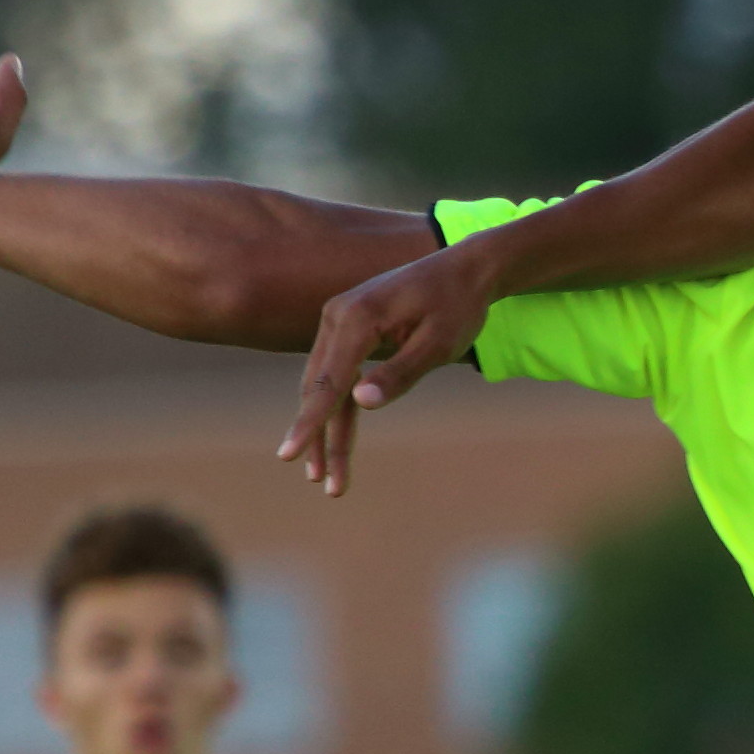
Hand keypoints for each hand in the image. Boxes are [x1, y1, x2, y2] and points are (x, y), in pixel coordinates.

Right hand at [284, 232, 502, 496]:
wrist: (464, 270)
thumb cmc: (457, 306)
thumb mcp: (438, 344)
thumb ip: (400, 373)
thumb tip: (360, 403)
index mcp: (358, 318)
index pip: (329, 380)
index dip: (311, 422)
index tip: (289, 453)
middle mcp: (338, 316)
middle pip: (320, 387)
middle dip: (319, 437)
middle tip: (321, 484)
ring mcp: (339, 322)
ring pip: (324, 385)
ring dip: (326, 429)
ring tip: (325, 478)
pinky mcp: (347, 331)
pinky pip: (336, 375)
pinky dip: (337, 408)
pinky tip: (335, 443)